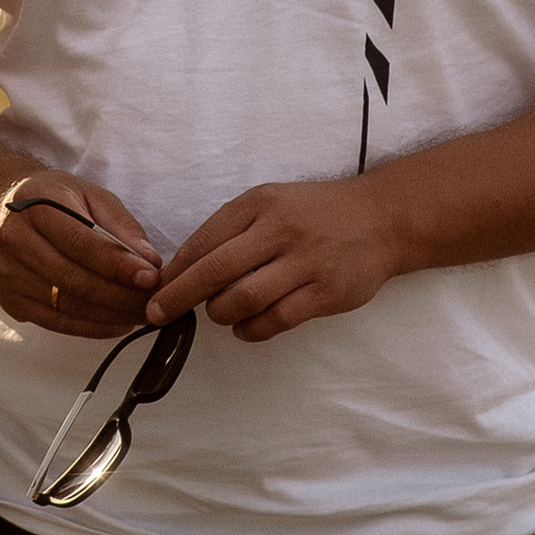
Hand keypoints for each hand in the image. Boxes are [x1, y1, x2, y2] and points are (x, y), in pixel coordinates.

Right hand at [0, 159, 163, 343]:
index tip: (151, 276)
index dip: (118, 264)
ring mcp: (8, 274)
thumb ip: (120, 225)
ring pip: (68, 305)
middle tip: (154, 301)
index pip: (81, 242)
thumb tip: (150, 261)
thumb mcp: (88, 195)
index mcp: (35, 206)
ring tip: (143, 313)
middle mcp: (15, 241)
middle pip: (75, 279)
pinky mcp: (10, 301)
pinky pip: (56, 323)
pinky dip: (92, 328)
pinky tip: (118, 323)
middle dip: (121, 295)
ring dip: (112, 315)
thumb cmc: (53, 201)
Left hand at [145, 177, 401, 341]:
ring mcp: (306, 262)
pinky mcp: (326, 292)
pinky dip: (251, 330)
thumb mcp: (271, 203)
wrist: (381, 218)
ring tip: (219, 314)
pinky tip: (245, 327)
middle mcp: (281, 229)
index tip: (154, 289)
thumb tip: (183, 268)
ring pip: (244, 299)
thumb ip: (231, 230)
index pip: (204, 240)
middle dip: (179, 297)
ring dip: (220, 314)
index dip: (174, 270)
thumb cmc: (315, 213)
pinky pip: (277, 320)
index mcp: (260, 203)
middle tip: (158, 315)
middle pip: (216, 270)